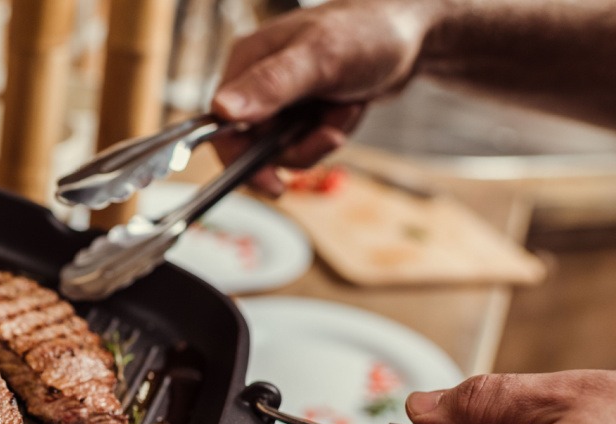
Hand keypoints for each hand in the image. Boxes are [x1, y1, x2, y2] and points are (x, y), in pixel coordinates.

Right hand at [210, 0, 435, 194]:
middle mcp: (257, 82)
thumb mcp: (319, 59)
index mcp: (246, 63)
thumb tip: (222, 110)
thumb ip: (271, 85)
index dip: (241, 159)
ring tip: (345, 109)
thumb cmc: (368, 31)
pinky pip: (306, 141)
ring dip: (320, 139)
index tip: (270, 181)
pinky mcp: (302, 109)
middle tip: (329, 135)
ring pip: (284, 148)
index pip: (221, 126)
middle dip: (298, 147)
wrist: (414, 32)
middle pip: (255, 145)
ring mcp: (281, 98)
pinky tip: (348, 108)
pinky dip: (331, 133)